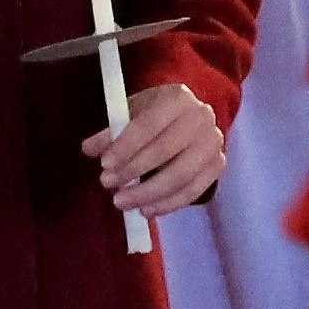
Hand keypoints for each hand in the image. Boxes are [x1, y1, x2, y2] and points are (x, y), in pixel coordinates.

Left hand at [89, 81, 225, 216]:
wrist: (186, 116)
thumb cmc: (153, 113)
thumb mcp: (129, 113)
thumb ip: (110, 131)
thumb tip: (88, 149)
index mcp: (177, 98)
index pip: (148, 125)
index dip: (126, 147)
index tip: (104, 165)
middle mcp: (202, 118)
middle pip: (166, 151)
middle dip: (133, 171)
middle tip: (107, 184)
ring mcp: (214, 144)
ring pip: (182, 176)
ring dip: (149, 193)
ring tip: (122, 202)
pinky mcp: (219, 166)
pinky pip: (194, 191)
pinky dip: (168, 204)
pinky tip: (146, 210)